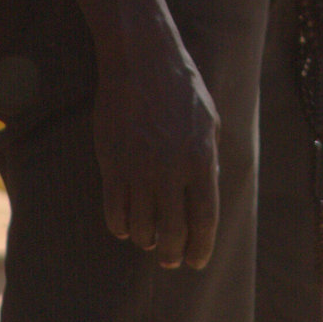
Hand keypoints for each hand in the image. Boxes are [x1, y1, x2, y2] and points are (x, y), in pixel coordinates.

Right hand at [94, 21, 223, 268]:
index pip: (205, 220)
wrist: (141, 59)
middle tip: (171, 261)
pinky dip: (120, 227)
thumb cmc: (181, 87)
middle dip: (173, 254)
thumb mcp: (209, 121)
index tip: (197, 262)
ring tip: (149, 240)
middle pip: (173, 232)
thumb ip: (210, 159)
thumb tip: (206, 197)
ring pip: (141, 228)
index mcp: (201, 159)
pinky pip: (114, 212)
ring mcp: (139, 168)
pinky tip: (125, 226)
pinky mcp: (112, 163)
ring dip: (146, 241)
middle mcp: (171, 169)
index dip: (201, 247)